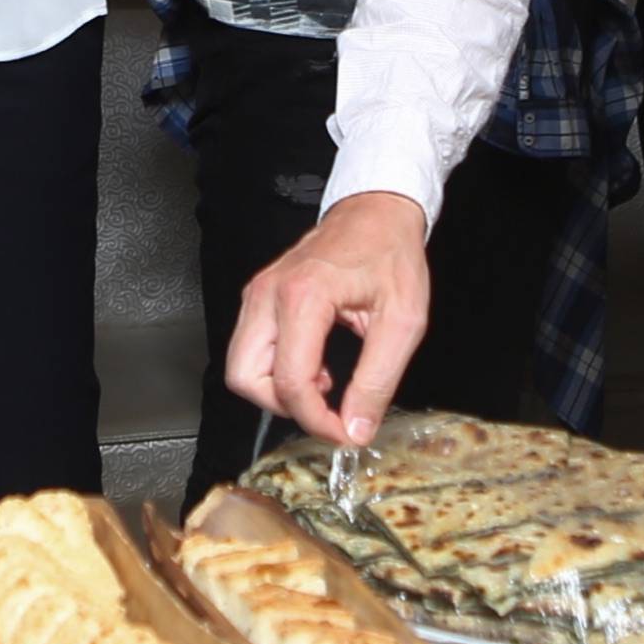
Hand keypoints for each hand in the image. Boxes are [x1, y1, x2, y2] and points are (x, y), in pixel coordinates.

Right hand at [225, 192, 430, 442]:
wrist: (378, 210)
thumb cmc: (391, 252)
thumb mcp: (402, 321)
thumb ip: (377, 380)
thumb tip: (357, 428)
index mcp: (304, 297)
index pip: (290, 382)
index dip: (316, 421)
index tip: (344, 432)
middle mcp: (269, 293)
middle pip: (245, 378)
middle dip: (284, 407)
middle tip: (326, 410)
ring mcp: (258, 293)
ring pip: (241, 366)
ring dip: (278, 389)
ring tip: (325, 381)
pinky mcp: (259, 296)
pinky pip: (250, 348)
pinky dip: (276, 369)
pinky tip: (315, 363)